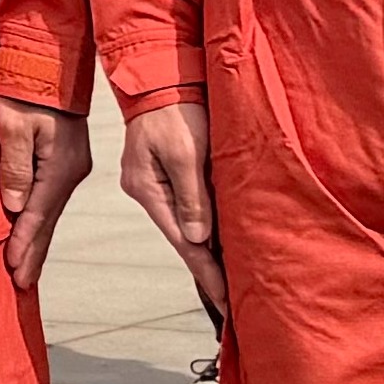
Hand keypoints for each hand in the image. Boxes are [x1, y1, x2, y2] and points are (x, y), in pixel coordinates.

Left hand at [0, 96, 87, 286]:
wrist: (47, 62)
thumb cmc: (24, 90)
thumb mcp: (13, 125)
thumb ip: (15, 165)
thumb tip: (14, 206)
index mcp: (60, 166)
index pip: (37, 212)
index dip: (24, 241)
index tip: (14, 268)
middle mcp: (69, 171)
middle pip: (47, 219)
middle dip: (33, 251)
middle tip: (21, 282)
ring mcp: (70, 166)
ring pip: (49, 210)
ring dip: (37, 238)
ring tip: (26, 268)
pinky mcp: (64, 160)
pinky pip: (49, 196)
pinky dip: (40, 218)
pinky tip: (33, 231)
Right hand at [121, 98, 222, 299]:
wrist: (161, 78)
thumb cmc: (177, 111)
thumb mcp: (187, 152)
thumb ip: (193, 196)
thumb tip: (198, 239)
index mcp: (148, 189)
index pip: (183, 242)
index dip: (207, 274)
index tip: (226, 303)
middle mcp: (148, 192)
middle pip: (184, 240)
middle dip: (209, 271)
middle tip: (234, 305)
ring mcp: (155, 185)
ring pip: (187, 226)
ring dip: (208, 252)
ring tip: (232, 283)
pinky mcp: (167, 175)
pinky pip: (188, 210)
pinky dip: (205, 231)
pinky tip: (219, 246)